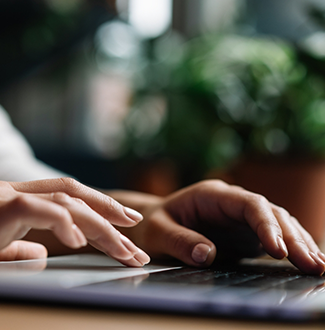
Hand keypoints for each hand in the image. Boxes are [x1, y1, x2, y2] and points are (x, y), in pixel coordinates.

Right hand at [0, 178, 149, 265]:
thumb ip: (17, 247)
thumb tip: (42, 253)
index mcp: (17, 200)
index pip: (68, 196)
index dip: (99, 206)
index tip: (126, 223)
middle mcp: (13, 193)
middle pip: (74, 196)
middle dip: (110, 215)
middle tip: (137, 234)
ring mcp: (2, 198)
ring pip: (65, 201)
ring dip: (99, 225)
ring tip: (125, 248)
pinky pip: (35, 210)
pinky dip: (61, 223)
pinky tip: (79, 242)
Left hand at [114, 180, 324, 274]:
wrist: (155, 223)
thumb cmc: (154, 224)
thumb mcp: (158, 232)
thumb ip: (179, 240)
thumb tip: (206, 254)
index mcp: (212, 195)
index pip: (248, 204)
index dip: (267, 224)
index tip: (279, 250)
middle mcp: (232, 202)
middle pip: (270, 212)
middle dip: (292, 237)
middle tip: (311, 264)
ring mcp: (241, 217)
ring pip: (278, 222)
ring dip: (299, 242)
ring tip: (318, 266)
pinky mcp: (245, 232)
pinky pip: (274, 236)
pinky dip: (292, 247)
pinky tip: (308, 261)